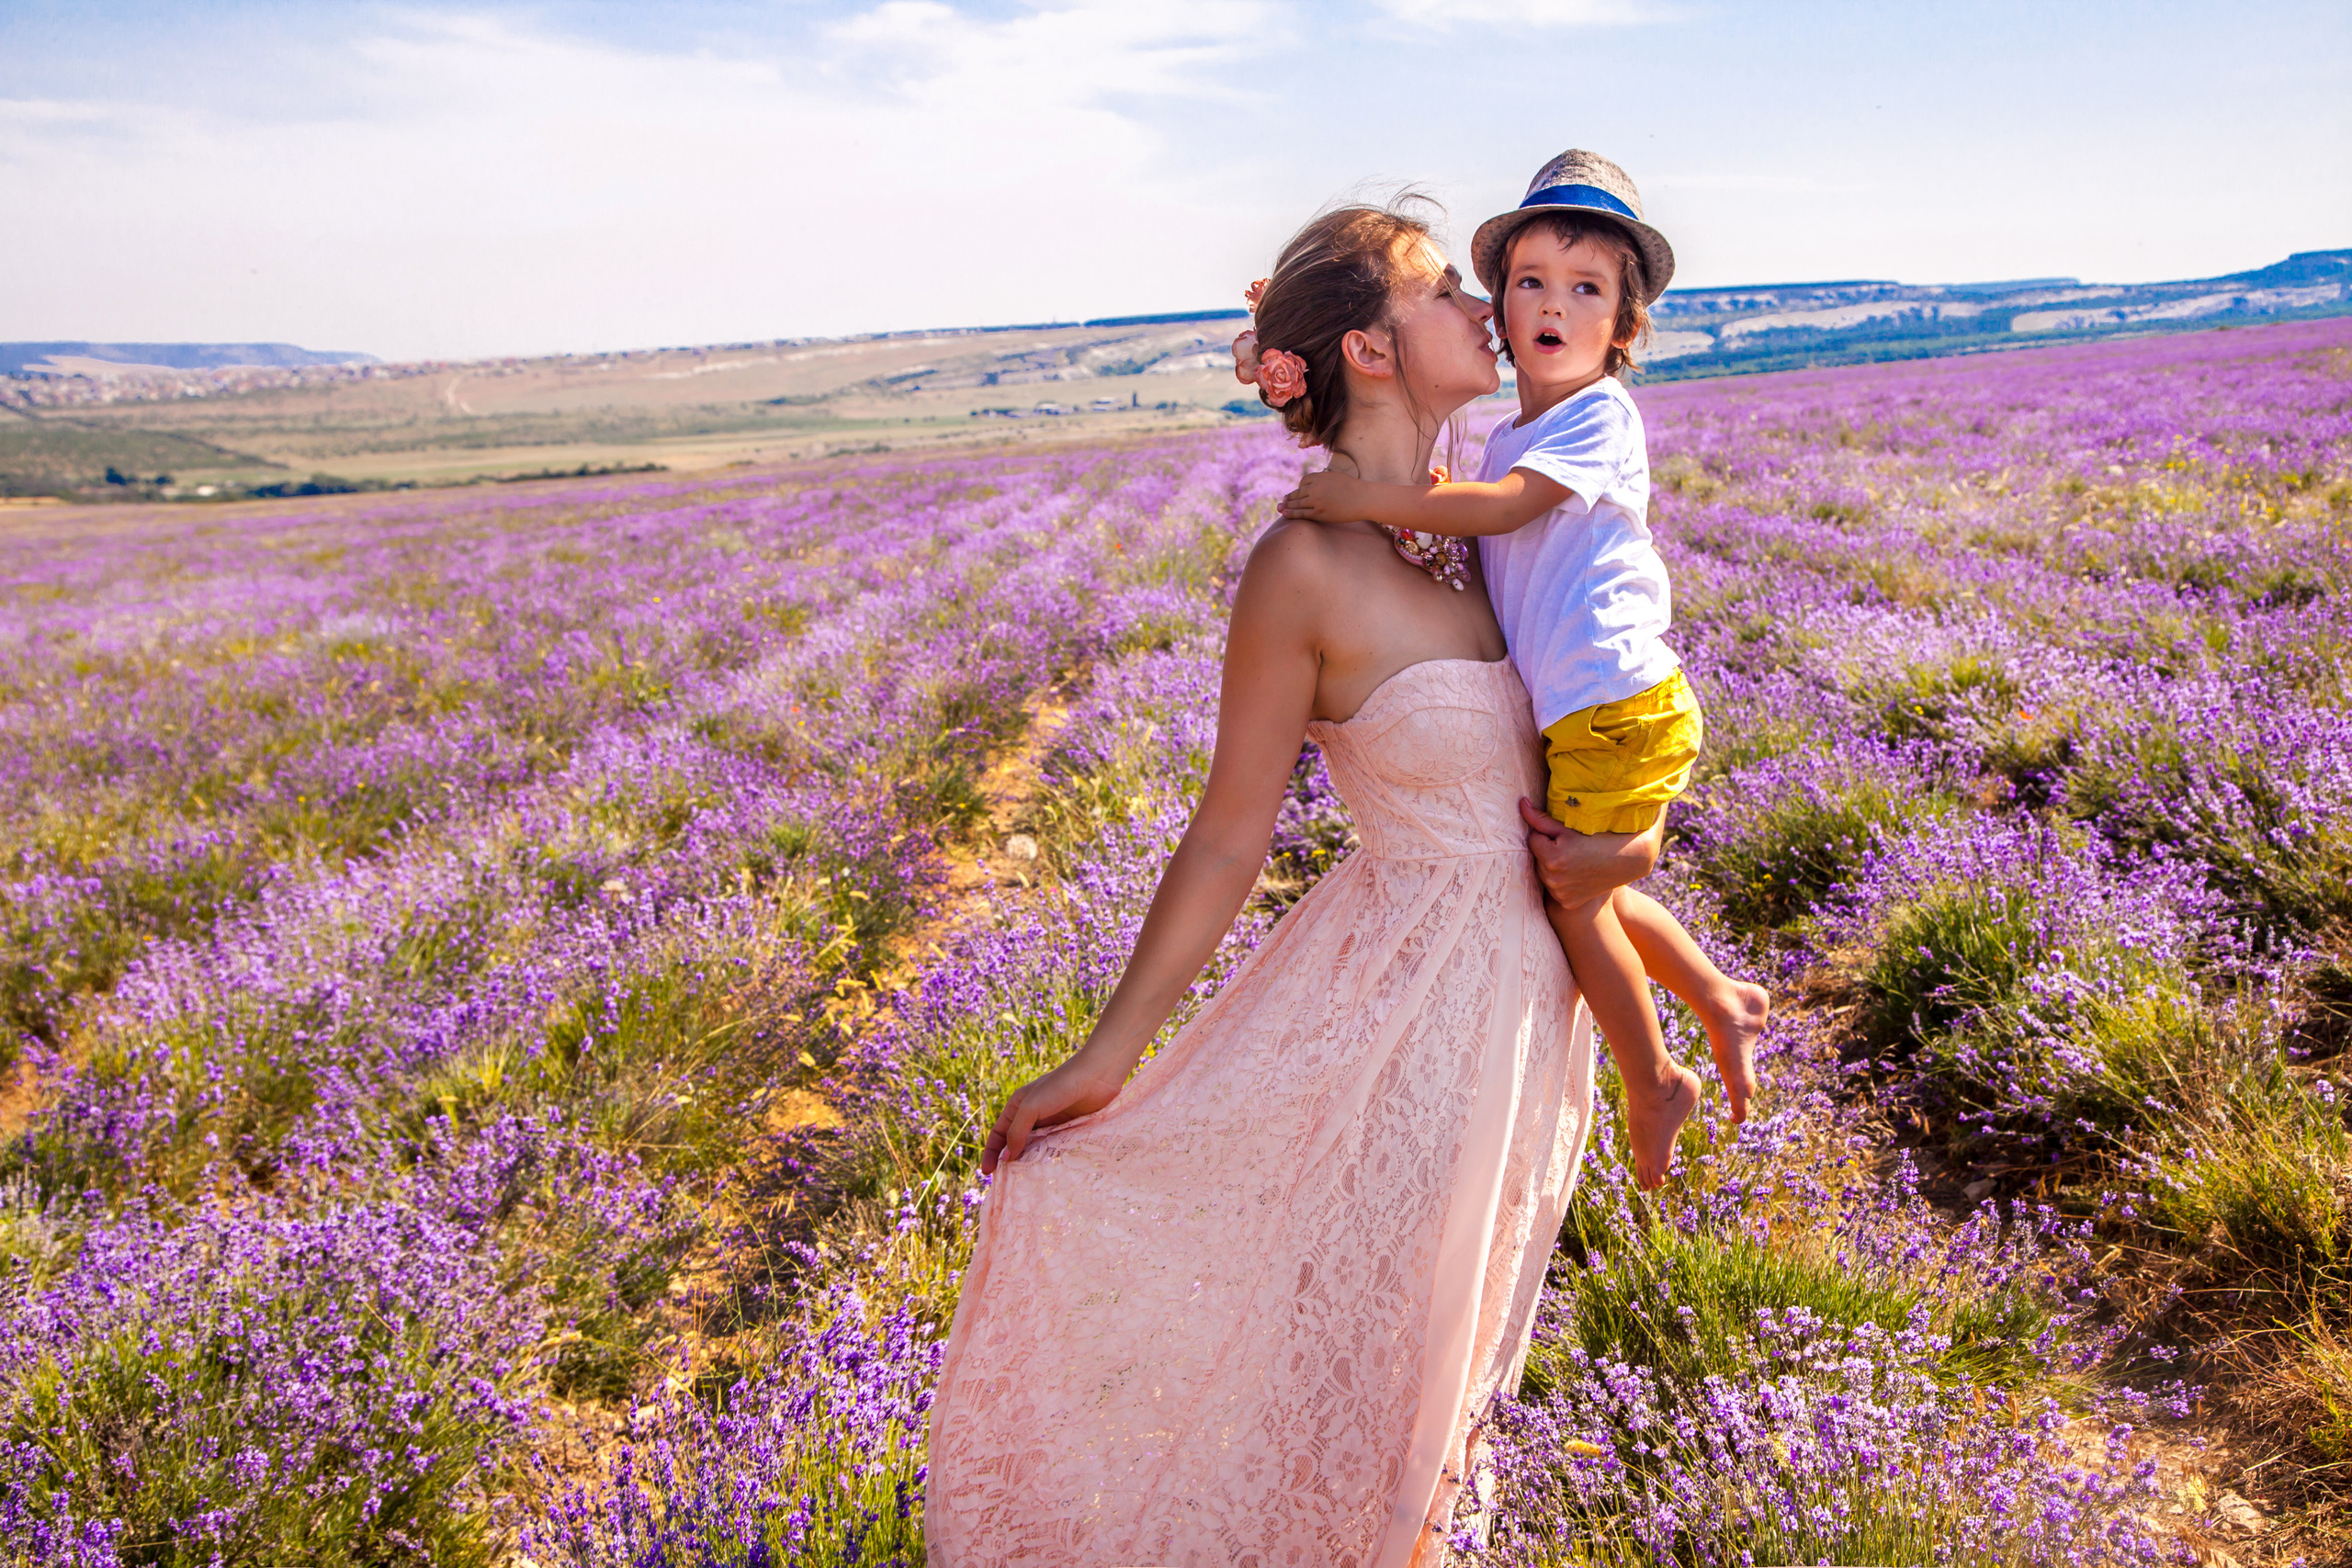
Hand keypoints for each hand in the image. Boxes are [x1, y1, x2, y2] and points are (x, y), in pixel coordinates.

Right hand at [982, 1049, 1129, 1175]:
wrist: (1096, 1077)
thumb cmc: (1060, 1087)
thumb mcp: (1031, 1107)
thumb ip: (1017, 1132)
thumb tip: (1007, 1158)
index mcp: (1018, 1106)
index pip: (998, 1133)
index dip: (991, 1152)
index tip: (987, 1172)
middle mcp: (1032, 1116)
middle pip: (1015, 1143)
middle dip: (1009, 1162)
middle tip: (1006, 1184)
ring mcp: (1051, 1124)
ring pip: (1035, 1149)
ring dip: (1030, 1164)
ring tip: (1026, 1183)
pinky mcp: (1068, 1130)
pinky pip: (1054, 1149)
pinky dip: (1048, 1161)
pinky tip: (1048, 1173)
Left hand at [1277, 470, 1370, 523]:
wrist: (1363, 498)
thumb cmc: (1353, 488)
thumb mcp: (1336, 478)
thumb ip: (1324, 479)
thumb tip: (1315, 482)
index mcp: (1320, 477)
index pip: (1303, 481)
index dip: (1300, 488)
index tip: (1298, 492)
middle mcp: (1316, 488)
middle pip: (1298, 492)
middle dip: (1290, 498)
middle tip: (1283, 502)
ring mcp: (1317, 501)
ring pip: (1297, 503)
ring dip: (1287, 506)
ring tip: (1280, 508)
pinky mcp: (1320, 513)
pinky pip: (1302, 513)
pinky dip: (1292, 514)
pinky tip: (1285, 515)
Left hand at [1519, 798, 1660, 906]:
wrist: (1625, 861)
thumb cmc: (1597, 838)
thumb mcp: (1569, 828)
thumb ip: (1541, 819)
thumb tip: (1521, 804)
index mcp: (1553, 858)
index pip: (1533, 839)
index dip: (1548, 835)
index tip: (1564, 835)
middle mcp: (1554, 879)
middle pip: (1537, 858)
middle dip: (1548, 851)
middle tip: (1570, 847)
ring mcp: (1560, 894)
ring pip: (1543, 874)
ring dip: (1552, 867)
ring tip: (1573, 860)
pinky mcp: (1566, 903)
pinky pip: (1554, 889)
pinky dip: (1561, 882)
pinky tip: (1576, 874)